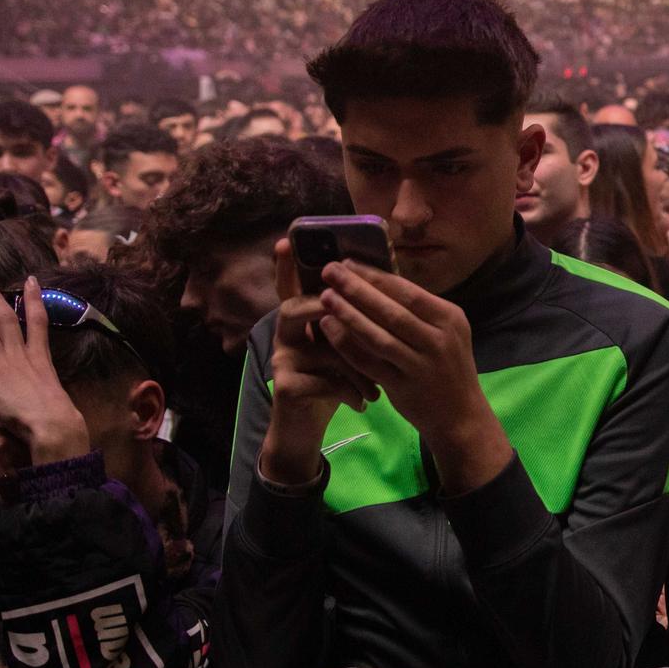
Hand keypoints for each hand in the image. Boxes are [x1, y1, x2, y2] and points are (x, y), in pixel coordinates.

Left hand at [0, 274, 88, 464]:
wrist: (48, 420)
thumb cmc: (55, 415)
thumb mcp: (51, 393)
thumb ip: (39, 386)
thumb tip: (36, 391)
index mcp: (39, 357)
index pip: (38, 321)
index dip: (34, 299)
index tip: (31, 280)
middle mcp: (19, 353)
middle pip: (6, 317)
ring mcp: (1, 361)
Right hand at [258, 240, 379, 486]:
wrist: (309, 427)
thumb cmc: (334, 381)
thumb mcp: (345, 348)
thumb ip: (354, 320)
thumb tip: (386, 285)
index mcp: (301, 320)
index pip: (292, 287)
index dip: (287, 266)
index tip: (286, 241)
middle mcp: (285, 334)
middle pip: (297, 308)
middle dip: (336, 313)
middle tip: (363, 323)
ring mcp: (282, 360)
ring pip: (320, 347)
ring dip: (354, 365)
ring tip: (378, 383)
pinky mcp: (286, 387)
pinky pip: (323, 380)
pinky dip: (350, 391)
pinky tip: (365, 402)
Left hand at [313, 259, 511, 491]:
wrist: (461, 415)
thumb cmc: (448, 367)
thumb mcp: (447, 333)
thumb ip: (419, 311)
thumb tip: (378, 280)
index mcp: (450, 319)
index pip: (408, 291)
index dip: (375, 276)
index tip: (349, 263)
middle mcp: (439, 340)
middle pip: (391, 309)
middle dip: (357, 288)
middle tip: (329, 270)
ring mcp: (421, 365)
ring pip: (378, 335)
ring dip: (349, 314)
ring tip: (325, 296)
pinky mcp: (404, 387)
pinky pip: (369, 362)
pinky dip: (347, 344)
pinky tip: (329, 329)